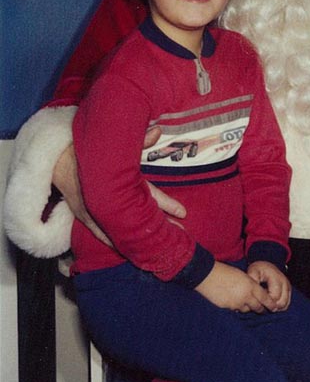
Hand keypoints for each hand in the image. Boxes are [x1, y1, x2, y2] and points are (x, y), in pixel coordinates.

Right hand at [53, 127, 185, 244]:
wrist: (54, 158)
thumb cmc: (87, 150)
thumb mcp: (112, 145)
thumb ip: (137, 141)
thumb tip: (158, 131)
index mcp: (118, 183)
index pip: (148, 195)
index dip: (167, 204)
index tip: (184, 213)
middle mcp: (107, 201)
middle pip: (139, 217)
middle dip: (159, 226)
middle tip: (180, 235)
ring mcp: (94, 211)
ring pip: (122, 229)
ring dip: (139, 238)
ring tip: (158, 248)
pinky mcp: (83, 215)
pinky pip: (102, 233)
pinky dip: (114, 241)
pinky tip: (127, 251)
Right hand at [195, 261, 278, 312]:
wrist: (208, 275)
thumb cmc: (224, 271)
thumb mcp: (241, 276)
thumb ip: (249, 285)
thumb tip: (253, 292)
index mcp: (250, 285)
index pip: (264, 298)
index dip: (270, 304)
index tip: (274, 307)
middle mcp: (245, 296)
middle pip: (258, 307)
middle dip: (261, 309)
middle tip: (264, 310)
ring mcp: (236, 303)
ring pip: (247, 310)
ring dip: (248, 308)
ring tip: (248, 305)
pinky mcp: (228, 308)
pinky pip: (236, 310)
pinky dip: (238, 308)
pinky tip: (235, 303)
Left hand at [247, 261, 291, 310]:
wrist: (266, 266)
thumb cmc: (259, 270)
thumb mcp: (253, 272)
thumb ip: (253, 282)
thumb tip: (253, 292)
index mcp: (276, 277)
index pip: (274, 297)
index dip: (267, 303)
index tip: (259, 301)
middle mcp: (284, 281)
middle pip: (281, 302)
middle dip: (271, 306)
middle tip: (262, 303)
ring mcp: (287, 286)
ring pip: (285, 304)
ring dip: (275, 307)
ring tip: (266, 302)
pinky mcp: (289, 290)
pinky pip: (286, 304)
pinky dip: (279, 306)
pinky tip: (271, 302)